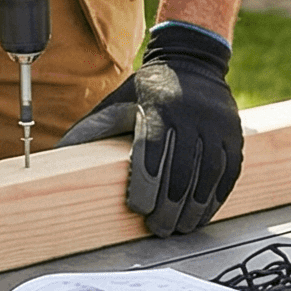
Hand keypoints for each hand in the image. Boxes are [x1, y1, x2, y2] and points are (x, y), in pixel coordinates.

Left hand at [57, 20, 242, 235]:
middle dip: (169, 205)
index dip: (145, 184)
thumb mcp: (115, 102)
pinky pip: (228, 173)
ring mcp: (217, 124)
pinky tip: (202, 215)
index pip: (151, 150)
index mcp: (157, 105)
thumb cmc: (145, 90)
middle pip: (182, 169)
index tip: (138, 209)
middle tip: (159, 228)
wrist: (192, 62)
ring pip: (208, 175)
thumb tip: (56, 157)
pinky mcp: (234, 135)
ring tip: (180, 228)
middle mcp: (191, 114)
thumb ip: (90, 130)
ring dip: (194, 208)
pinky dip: (216, 198)